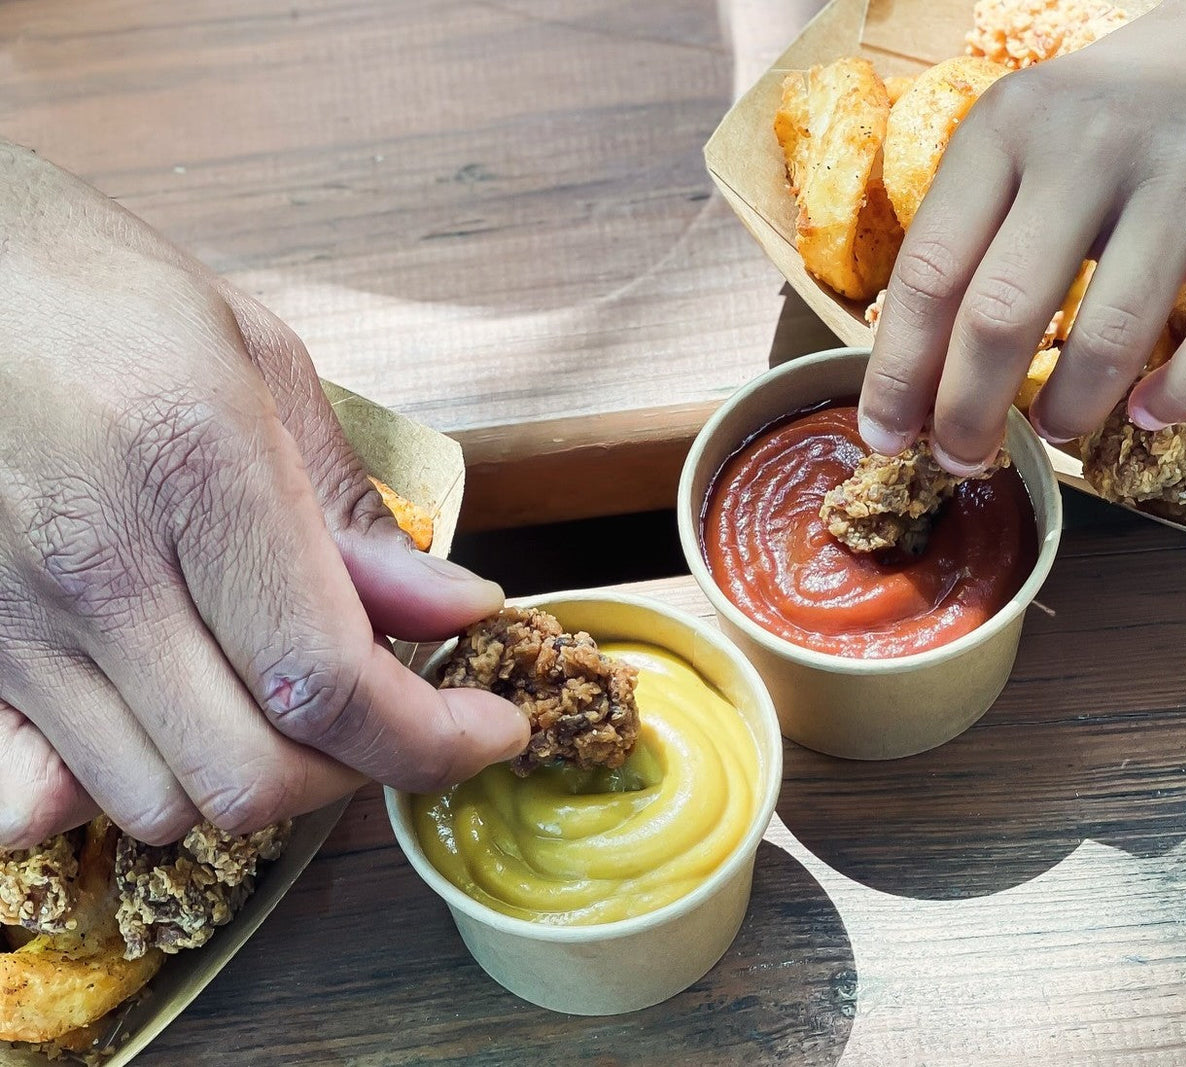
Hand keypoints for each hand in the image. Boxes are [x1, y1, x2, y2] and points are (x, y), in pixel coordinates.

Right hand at [0, 146, 527, 848]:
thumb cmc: (97, 294)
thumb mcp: (258, 361)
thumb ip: (354, 511)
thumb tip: (455, 609)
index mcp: (195, 468)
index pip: (326, 679)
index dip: (431, 739)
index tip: (491, 732)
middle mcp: (96, 565)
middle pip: (248, 776)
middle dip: (355, 772)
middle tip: (397, 718)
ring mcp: (13, 620)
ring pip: (158, 805)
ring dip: (253, 779)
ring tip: (288, 705)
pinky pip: (42, 795)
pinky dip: (131, 788)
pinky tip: (173, 721)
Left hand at [859, 0, 1185, 469]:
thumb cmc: (1118, 112)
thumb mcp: (1025, 137)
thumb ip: (974, 230)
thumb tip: (919, 374)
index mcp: (1005, 128)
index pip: (928, 274)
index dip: (898, 373)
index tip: (885, 435)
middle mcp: (1087, 143)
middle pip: (1001, 316)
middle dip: (967, 413)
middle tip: (962, 458)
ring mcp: (1184, 173)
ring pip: (1108, 337)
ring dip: (1069, 412)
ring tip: (1055, 430)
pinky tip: (1152, 414)